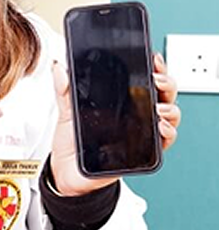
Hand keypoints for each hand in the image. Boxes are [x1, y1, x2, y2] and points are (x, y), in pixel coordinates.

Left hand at [50, 55, 180, 196]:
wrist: (67, 171)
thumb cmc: (72, 141)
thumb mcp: (67, 112)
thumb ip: (64, 90)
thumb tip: (59, 69)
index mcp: (119, 100)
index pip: (142, 79)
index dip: (153, 68)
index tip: (152, 59)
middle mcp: (134, 114)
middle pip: (161, 94)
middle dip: (166, 83)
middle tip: (156, 78)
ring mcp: (140, 132)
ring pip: (168, 116)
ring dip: (169, 109)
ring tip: (158, 107)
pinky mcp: (141, 152)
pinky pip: (163, 143)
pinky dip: (167, 134)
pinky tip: (160, 128)